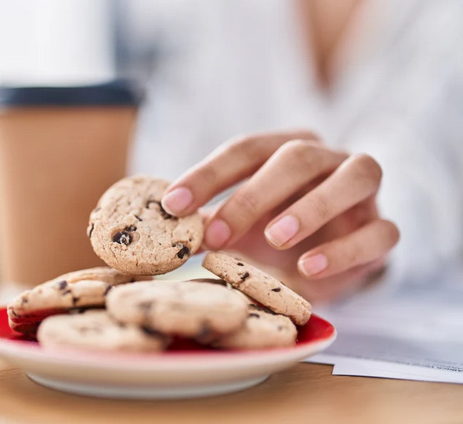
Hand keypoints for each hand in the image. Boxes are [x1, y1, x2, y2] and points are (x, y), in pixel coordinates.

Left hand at [161, 131, 399, 302]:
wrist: (328, 255)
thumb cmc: (277, 231)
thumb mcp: (242, 222)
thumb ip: (213, 219)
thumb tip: (168, 226)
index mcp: (286, 149)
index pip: (246, 149)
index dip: (208, 175)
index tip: (172, 204)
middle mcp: (328, 159)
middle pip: (297, 156)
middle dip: (254, 194)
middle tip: (218, 234)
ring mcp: (363, 191)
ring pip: (353, 178)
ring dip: (312, 206)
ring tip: (276, 238)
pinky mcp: (382, 229)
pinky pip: (379, 232)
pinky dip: (344, 250)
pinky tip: (309, 268)